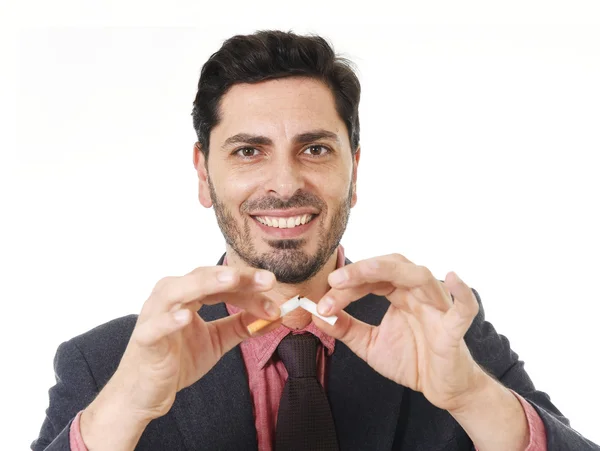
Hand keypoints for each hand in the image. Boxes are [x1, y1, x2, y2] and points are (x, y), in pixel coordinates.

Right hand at [107, 266, 281, 421]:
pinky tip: (186, 317)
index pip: (221, 280)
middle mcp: (170, 297)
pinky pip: (156, 326)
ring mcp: (154, 316)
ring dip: (204, 283)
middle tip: (267, 280)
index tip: (274, 288)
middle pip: (204, 277)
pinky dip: (169, 320)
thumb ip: (241, 325)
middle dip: (237, 277)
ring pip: (177, 291)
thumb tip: (274, 315)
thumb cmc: (177, 359)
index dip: (249, 284)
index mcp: (188, 293)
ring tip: (230, 280)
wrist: (145, 393)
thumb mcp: (217, 340)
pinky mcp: (145, 339)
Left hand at [313, 253, 485, 412]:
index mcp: (399, 294)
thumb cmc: (411, 360)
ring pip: (420, 276)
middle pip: (393, 267)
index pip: (371, 279)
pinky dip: (461, 293)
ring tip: (363, 274)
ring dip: (390, 271)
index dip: (345, 287)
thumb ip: (345, 328)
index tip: (322, 303)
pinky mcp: (454, 331)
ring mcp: (438, 309)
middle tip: (335, 280)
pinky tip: (452, 278)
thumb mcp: (369, 344)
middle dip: (362, 270)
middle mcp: (418, 294)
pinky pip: (463, 309)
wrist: (442, 388)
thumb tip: (315, 313)